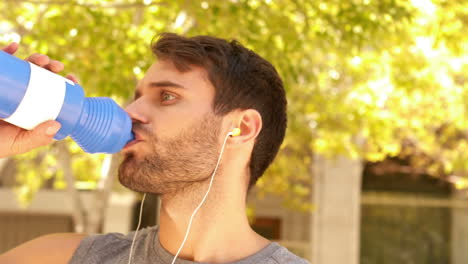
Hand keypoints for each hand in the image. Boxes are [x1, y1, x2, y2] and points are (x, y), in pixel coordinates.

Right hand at [0, 43, 77, 157]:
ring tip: (42, 59)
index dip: (63, 84)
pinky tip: (14, 46)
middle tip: (58, 67)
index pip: (52, 92)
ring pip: (23, 67)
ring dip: (35, 58)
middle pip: (40, 76)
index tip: (72, 79)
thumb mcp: (18, 143)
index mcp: (32, 107)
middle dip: (51, 67)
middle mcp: (21, 94)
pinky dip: (6, 52)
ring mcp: (6, 86)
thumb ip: (36, 138)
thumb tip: (57, 124)